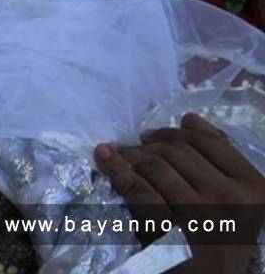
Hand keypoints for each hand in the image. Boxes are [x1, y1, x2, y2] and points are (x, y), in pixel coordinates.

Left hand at [96, 113, 264, 273]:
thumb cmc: (223, 237)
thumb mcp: (237, 198)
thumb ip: (220, 158)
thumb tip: (189, 119)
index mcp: (253, 187)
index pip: (208, 143)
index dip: (174, 131)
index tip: (153, 135)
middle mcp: (230, 199)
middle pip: (178, 151)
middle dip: (149, 144)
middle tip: (134, 146)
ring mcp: (200, 216)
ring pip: (156, 166)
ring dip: (131, 155)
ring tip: (120, 155)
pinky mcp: (170, 232)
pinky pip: (137, 190)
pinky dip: (116, 170)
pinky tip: (106, 160)